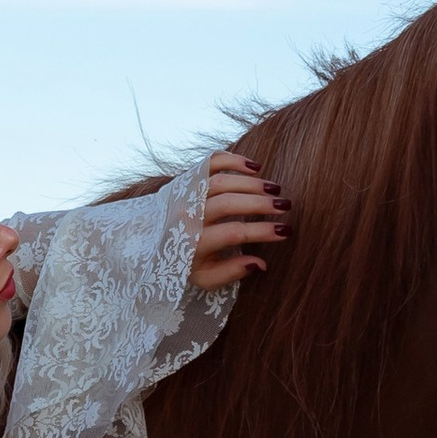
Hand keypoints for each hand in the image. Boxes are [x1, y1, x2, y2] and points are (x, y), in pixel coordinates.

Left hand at [190, 150, 290, 291]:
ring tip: (275, 189)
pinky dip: (233, 160)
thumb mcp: (205, 277)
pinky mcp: (187, 179)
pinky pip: (210, 163)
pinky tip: (255, 167)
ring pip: (220, 181)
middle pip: (227, 203)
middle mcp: (186, 215)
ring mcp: (184, 194)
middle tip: (284, 206)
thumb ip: (231, 272)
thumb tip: (261, 263)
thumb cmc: (185, 262)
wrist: (152, 239)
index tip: (285, 231)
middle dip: (260, 203)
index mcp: (191, 243)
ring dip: (251, 183)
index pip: (232, 233)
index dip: (261, 231)